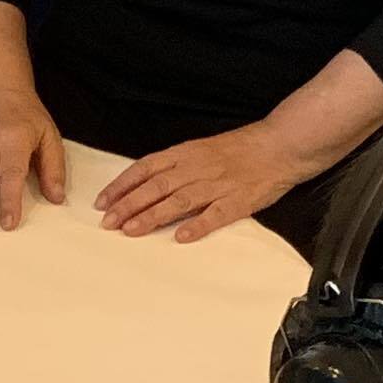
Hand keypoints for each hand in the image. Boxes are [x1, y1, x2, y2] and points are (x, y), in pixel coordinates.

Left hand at [97, 126, 299, 240]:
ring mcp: (217, 185)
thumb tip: (144, 183)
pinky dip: (197, 225)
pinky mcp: (238, 200)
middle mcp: (196, 168)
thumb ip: (175, 165)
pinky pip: (215, 214)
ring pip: (178, 201)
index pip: (145, 168)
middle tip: (108, 222)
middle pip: (156, 186)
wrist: (279, 145)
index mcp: (185, 154)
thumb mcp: (201, 148)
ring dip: (153, 216)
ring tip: (131, 230)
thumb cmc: (239, 148)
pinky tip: (181, 237)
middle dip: (128, 205)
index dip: (122, 185)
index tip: (102, 202)